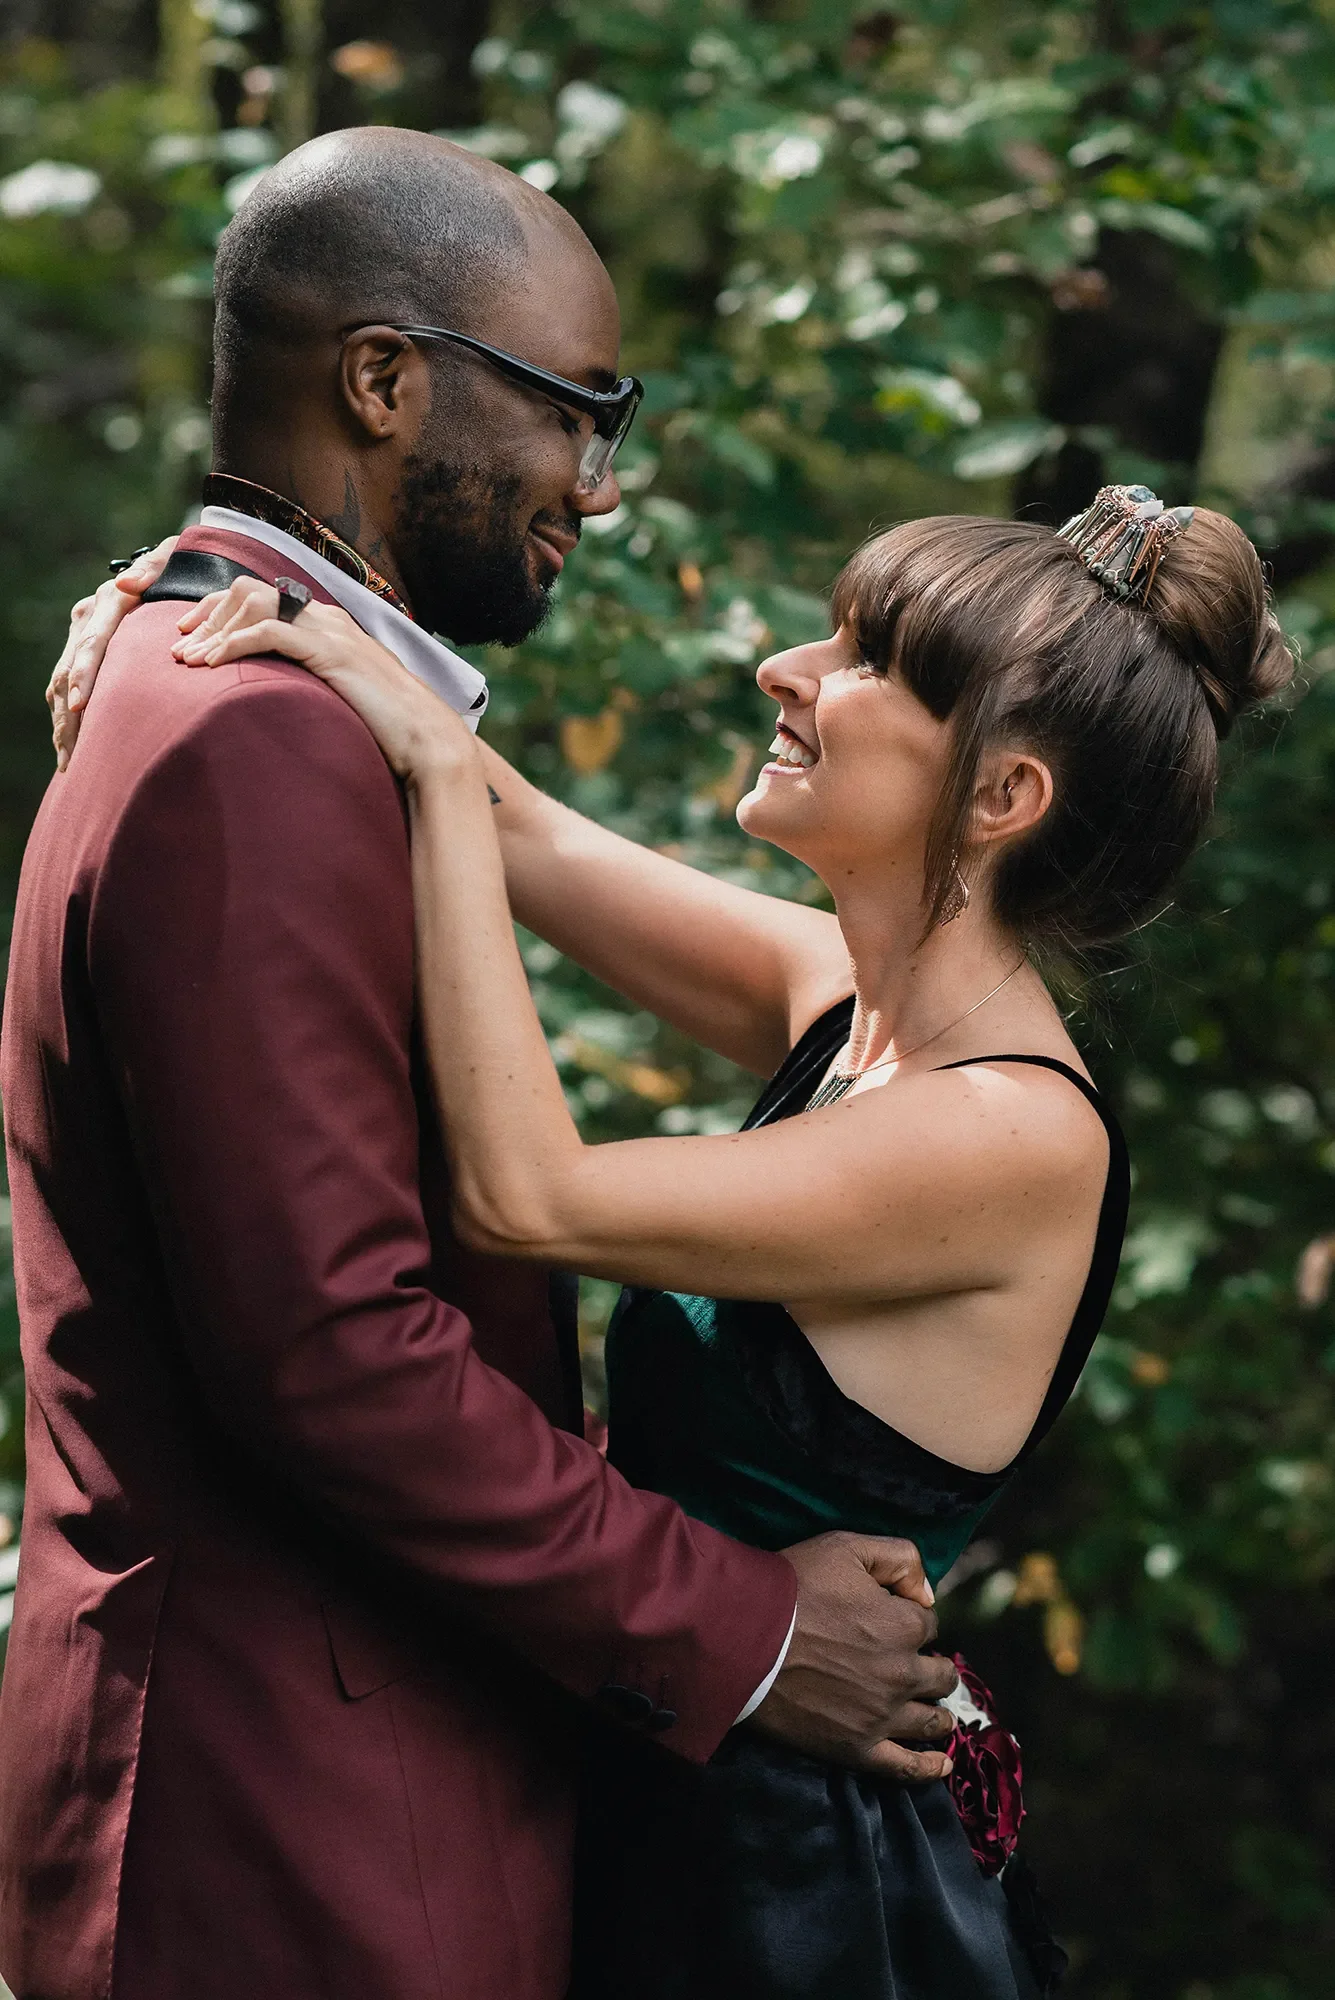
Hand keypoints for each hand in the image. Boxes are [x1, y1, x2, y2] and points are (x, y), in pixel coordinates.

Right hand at [47, 537, 175, 768]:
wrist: (174, 566)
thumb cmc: (183, 569)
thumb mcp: (176, 563)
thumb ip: (157, 568)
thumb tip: (128, 582)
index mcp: (109, 602)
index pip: (91, 643)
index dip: (82, 674)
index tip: (80, 706)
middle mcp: (88, 617)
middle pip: (68, 670)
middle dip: (67, 714)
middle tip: (70, 752)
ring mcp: (82, 634)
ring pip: (61, 684)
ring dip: (63, 723)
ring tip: (68, 761)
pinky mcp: (84, 650)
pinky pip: (67, 688)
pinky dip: (68, 718)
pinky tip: (72, 749)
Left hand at [171, 579, 479, 784]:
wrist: (428, 740)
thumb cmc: (389, 730)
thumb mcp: (341, 699)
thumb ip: (311, 687)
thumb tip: (278, 702)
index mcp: (328, 625)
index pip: (261, 596)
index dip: (218, 611)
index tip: (190, 638)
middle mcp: (326, 618)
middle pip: (248, 590)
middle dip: (206, 615)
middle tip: (178, 648)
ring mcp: (329, 631)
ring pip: (253, 603)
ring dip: (213, 631)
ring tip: (188, 661)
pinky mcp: (329, 652)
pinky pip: (269, 632)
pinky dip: (233, 644)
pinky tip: (212, 665)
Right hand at [752, 1532, 957, 1781]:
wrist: (743, 1636)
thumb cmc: (794, 1586)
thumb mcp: (848, 1546)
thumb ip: (901, 1559)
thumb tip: (928, 1594)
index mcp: (904, 1625)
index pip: (929, 1624)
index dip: (912, 1619)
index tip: (893, 1619)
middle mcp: (903, 1674)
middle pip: (939, 1675)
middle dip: (933, 1666)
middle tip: (916, 1665)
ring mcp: (882, 1716)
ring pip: (932, 1721)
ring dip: (939, 1714)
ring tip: (938, 1714)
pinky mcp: (857, 1748)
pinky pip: (906, 1767)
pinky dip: (930, 1768)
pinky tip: (943, 1766)